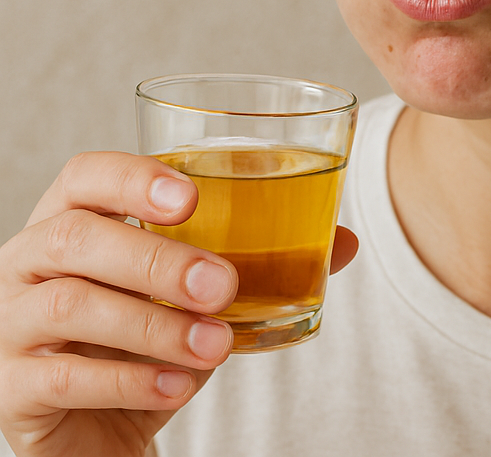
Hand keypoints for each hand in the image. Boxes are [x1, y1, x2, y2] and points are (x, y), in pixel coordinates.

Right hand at [0, 152, 238, 456]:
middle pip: (76, 236)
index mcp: (75, 217)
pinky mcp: (10, 386)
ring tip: (217, 344)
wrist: (102, 427)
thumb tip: (345, 241)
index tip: (192, 198)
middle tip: (223, 285)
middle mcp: (31, 259)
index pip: (86, 174)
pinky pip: (62, 375)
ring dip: (154, 325)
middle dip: (156, 258)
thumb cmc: (150, 336)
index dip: (134, 178)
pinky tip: (181, 384)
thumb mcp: (201, 294)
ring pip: (71, 304)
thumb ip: (265, 261)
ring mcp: (10, 322)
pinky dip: (131, 379)